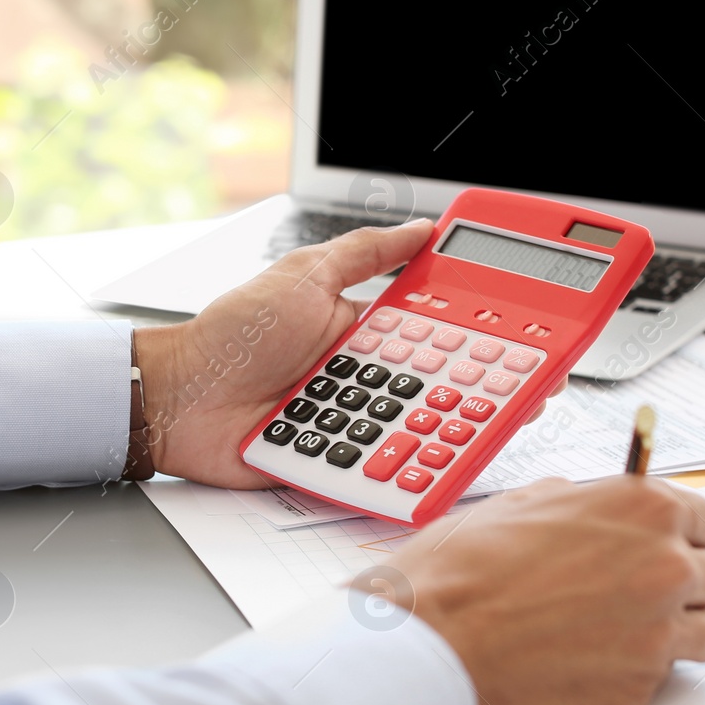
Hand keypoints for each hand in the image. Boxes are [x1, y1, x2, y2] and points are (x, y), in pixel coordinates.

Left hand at [134, 220, 558, 487]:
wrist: (177, 397)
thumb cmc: (230, 334)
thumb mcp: (303, 275)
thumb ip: (364, 252)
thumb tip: (420, 227)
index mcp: (363, 333)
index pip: (438, 336)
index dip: (480, 341)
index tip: (526, 344)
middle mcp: (362, 380)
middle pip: (438, 391)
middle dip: (482, 396)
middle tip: (527, 397)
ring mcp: (349, 425)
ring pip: (415, 434)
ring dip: (451, 435)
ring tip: (490, 432)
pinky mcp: (330, 467)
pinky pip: (376, 475)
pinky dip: (406, 477)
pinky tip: (437, 473)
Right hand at [382, 476, 704, 704]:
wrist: (432, 649)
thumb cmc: (457, 575)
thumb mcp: (514, 507)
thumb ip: (573, 504)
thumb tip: (587, 507)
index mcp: (639, 508)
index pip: (700, 517)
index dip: (673, 532)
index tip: (657, 544)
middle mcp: (664, 566)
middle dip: (673, 582)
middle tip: (627, 593)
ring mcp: (659, 632)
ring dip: (675, 629)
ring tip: (623, 632)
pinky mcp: (642, 688)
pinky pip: (664, 675)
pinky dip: (637, 669)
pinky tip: (590, 661)